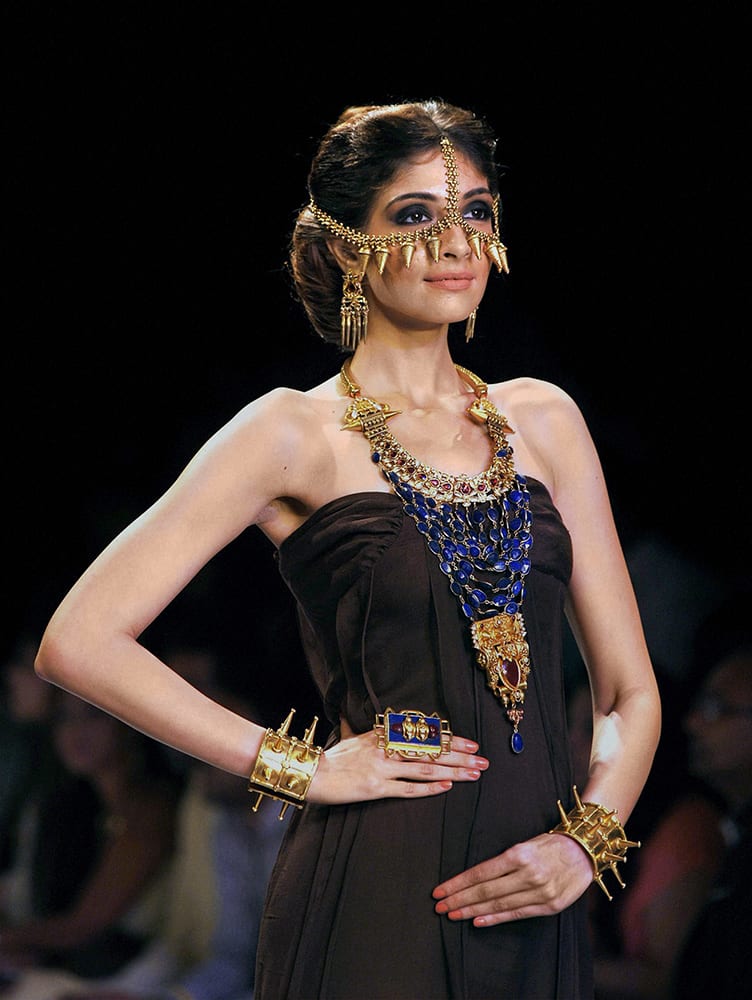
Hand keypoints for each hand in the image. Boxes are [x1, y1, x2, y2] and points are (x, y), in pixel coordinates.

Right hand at [308, 721, 488, 804]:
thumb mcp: (351, 737)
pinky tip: (447, 786)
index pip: (424, 735)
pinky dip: (428, 787)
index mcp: (383, 735)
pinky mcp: (375, 788)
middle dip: (460, 755)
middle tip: (483, 759)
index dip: (450, 739)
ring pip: (425, 767)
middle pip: (430, 750)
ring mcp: (381, 768)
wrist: (310, 773)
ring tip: (474, 773)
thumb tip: (365, 722)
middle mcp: (386, 748)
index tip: (472, 742)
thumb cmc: (332, 757)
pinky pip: (407, 789)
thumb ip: (365, 732)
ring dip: (453, 770)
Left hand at [432, 831, 592, 925]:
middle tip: (439, 906)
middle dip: (459, 899)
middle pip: (486, 891)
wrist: (585, 851)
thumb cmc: (550, 844)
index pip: (481, 873)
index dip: (458, 884)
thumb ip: (503, 861)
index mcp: (519, 854)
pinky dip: (495, 918)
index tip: (440, 891)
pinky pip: (517, 914)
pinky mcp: (550, 906)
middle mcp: (528, 874)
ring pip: (498, 904)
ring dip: (472, 911)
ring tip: (453, 914)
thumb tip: (474, 877)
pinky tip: (478, 920)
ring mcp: (540, 892)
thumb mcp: (525, 844)